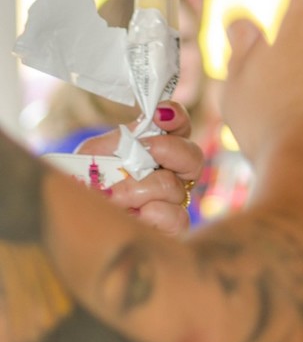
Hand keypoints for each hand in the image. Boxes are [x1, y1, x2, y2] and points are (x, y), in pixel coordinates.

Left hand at [75, 100, 202, 234]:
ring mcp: (174, 202)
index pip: (179, 127)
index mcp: (157, 150)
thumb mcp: (95, 154)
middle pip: (193, 157)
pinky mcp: (171, 227)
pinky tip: (135, 214)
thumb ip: (124, 137)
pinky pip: (177, 217)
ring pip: (174, 187)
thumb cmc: (84, 183)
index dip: (177, 117)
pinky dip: (154, 214)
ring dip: (139, 190)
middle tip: (139, 156)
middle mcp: (173, 173)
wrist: (72, 216)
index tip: (160, 114)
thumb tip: (150, 122)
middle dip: (168, 150)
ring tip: (113, 197)